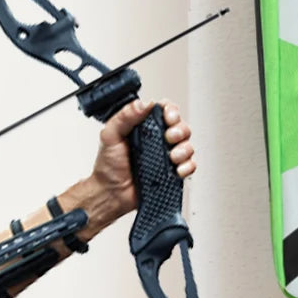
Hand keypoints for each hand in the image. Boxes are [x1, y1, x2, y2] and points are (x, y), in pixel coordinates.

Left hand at [86, 98, 195, 220]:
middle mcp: (157, 139)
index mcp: (144, 126)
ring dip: (184, 149)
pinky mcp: (171, 172)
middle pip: (181, 126)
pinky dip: (188, 166)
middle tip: (169, 138)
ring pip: (188, 145)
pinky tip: (177, 169)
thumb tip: (144, 104)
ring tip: (172, 156)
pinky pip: (189, 165)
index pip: (165, 110)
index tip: (168, 117)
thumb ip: (124, 117)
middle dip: (180, 130)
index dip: (171, 111)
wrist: (110, 194)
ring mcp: (165, 155)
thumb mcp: (110, 136)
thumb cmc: (108, 167)